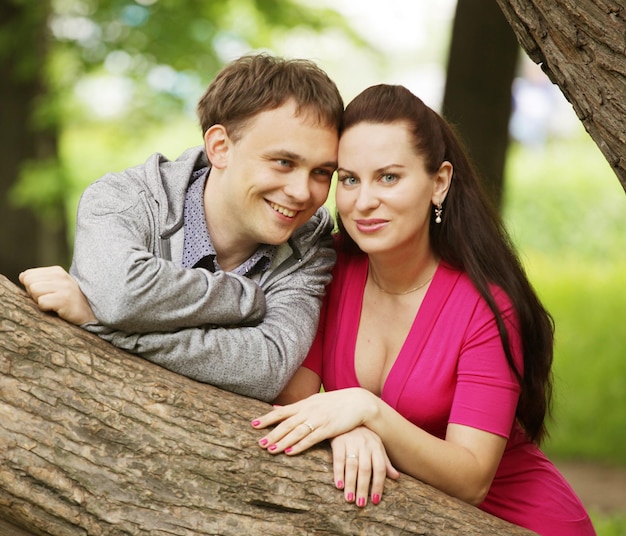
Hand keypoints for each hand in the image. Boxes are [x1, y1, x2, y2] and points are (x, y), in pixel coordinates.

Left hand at [19, 266, 96, 324]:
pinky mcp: (65, 299)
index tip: (47, 294)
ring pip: (33, 290)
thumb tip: (22, 276)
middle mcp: (61, 275)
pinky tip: (58, 309)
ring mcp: (64, 286)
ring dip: (40, 301)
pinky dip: (46, 309)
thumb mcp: (56, 286)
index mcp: (56, 271)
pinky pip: (41, 302)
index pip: (28, 275)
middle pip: (29, 282)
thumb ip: (39, 280)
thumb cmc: (69, 302)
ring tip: (54, 304)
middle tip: (50, 300)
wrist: (91, 314)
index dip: (33, 287)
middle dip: (34, 293)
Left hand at [251, 388, 377, 454]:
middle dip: (272, 433)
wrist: (358, 402)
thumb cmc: (335, 403)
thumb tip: (276, 408)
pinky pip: (311, 439)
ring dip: (282, 441)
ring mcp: (318, 419)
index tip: (253, 424)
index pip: (282, 411)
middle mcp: (309, 411)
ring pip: (296, 432)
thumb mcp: (314, 401)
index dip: (267, 418)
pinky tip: (290, 452)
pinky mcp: (328, 429)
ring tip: (270, 450)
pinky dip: (299, 445)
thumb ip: (296, 407)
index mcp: (305, 403)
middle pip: (286, 423)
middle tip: (258, 443)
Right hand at [331, 427, 399, 507]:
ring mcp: (351, 442)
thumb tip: (396, 477)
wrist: (347, 414)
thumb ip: (385, 461)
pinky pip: (339, 460)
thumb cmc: (363, 433)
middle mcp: (365, 444)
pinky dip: (338, 473)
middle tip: (361, 504)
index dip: (379, 485)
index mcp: (376, 446)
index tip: (376, 500)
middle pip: (365, 470)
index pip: (380, 469)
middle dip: (364, 488)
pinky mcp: (338, 442)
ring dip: (351, 484)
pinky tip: (339, 485)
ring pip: (352, 467)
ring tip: (350, 499)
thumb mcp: (376, 444)